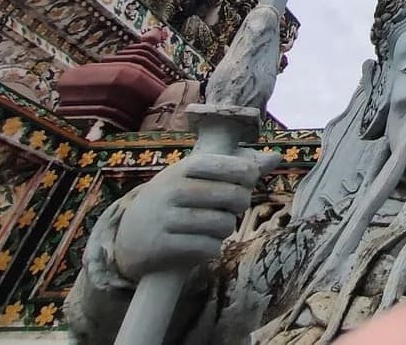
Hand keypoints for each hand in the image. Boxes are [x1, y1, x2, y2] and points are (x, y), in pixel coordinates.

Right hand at [113, 149, 279, 280]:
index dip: (246, 176)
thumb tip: (277, 157)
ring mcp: (164, 217)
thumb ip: (237, 167)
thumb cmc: (175, 201)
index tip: (244, 183)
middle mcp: (171, 189)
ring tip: (213, 227)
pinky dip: (211, 248)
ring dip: (225, 229)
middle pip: (233, 196)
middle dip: (239, 205)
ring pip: (223, 224)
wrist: (128, 236)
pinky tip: (200, 244)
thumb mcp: (197, 177)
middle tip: (230, 209)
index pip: (230, 166)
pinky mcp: (161, 246)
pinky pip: (208, 248)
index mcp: (183, 167)